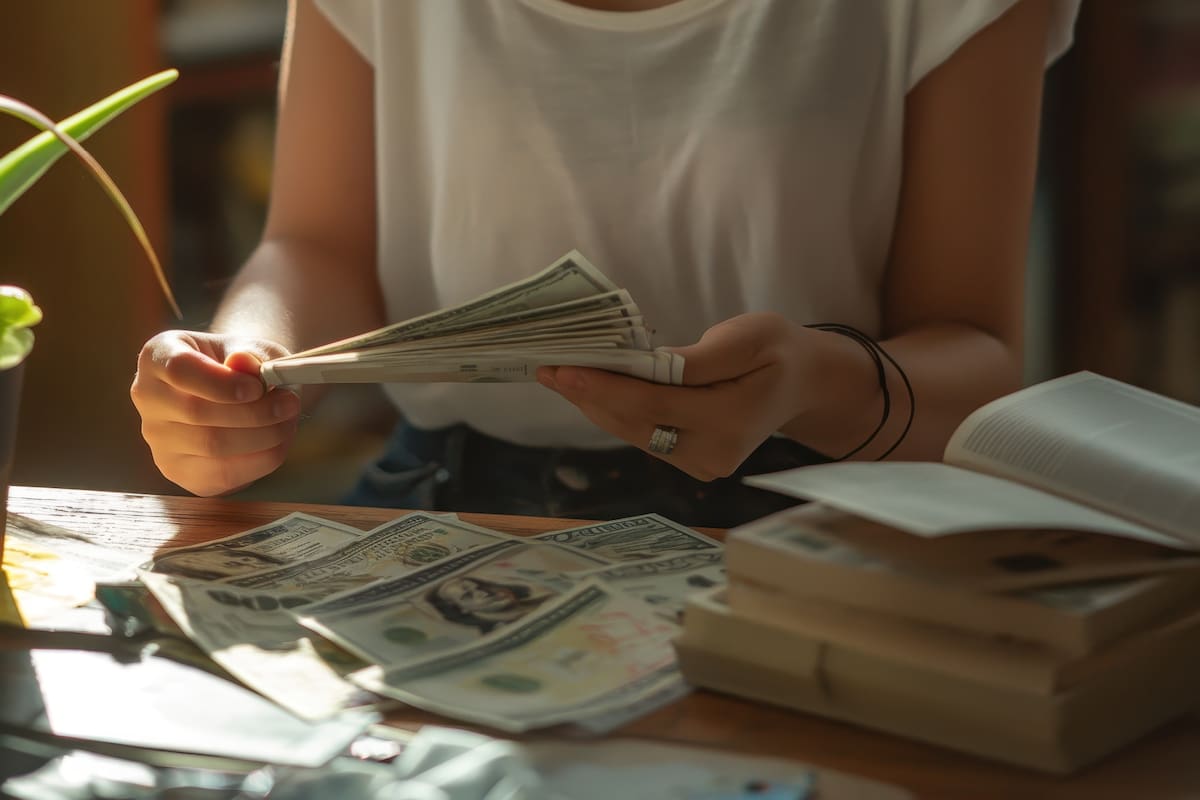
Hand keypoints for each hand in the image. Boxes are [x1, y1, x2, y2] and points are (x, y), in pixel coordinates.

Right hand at [131, 330, 300, 495]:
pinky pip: (222, 473)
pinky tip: (278, 443)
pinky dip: (260, 460)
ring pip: (211, 446)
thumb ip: (252, 355)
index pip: (179, 369)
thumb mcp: (254, 348)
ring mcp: (158, 439)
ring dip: (263, 436)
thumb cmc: (244, 365)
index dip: (223, 382)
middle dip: (254, 412)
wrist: (241, 390)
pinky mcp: (179, 471)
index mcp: (158, 355)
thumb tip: (242, 363)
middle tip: (290, 404)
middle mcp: (147, 397)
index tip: (257, 387)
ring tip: (288, 421)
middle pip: (196, 412)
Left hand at [537, 312, 814, 480]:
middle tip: (547, 367)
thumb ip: (697, 360)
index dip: (604, 387)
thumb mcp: (747, 339)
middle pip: (635, 424)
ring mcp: (703, 465)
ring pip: (635, 433)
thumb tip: (644, 367)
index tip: (562, 370)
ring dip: (596, 405)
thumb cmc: (777, 352)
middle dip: (589, 396)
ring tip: (559, 376)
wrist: (803, 385)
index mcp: (731, 421)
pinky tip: (591, 390)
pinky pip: (645, 435)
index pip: (653, 404)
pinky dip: (617, 412)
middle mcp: (714, 454)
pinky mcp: (693, 463)